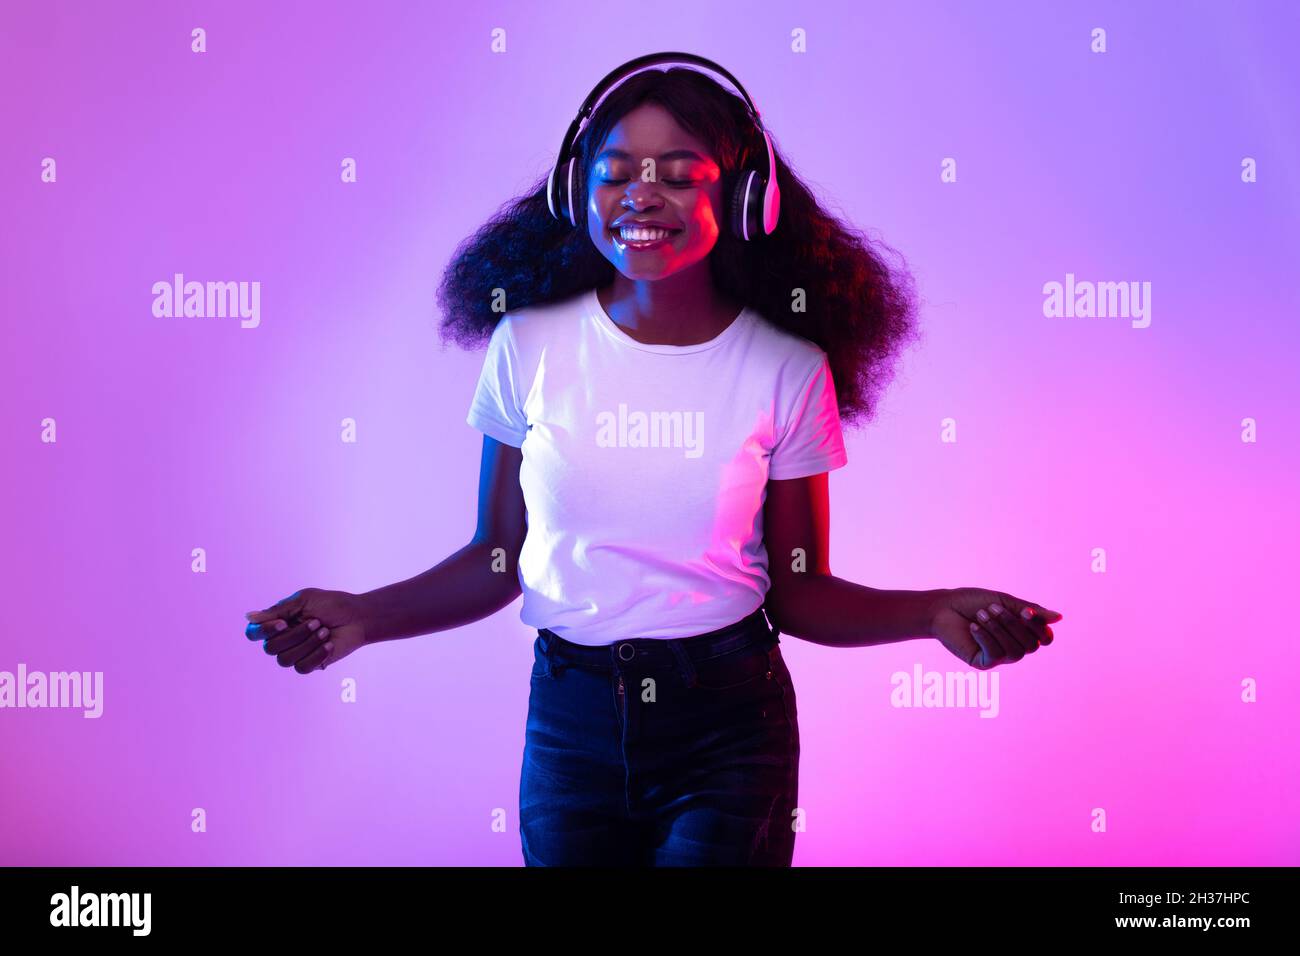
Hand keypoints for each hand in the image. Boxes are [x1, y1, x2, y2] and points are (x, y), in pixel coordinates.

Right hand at [244, 588, 368, 674]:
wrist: (358, 617)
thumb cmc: (332, 605)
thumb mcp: (304, 601)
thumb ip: (277, 611)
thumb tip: (248, 617)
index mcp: (277, 623)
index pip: (254, 633)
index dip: (264, 631)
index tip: (284, 623)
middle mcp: (282, 640)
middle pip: (271, 648)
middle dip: (295, 635)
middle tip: (316, 622)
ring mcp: (295, 653)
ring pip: (285, 660)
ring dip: (307, 644)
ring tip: (324, 631)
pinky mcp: (309, 665)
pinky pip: (301, 668)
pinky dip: (316, 655)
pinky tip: (329, 644)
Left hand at [927, 587, 1061, 669]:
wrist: (942, 608)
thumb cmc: (972, 602)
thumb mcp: (1004, 602)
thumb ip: (1030, 612)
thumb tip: (1059, 618)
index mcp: (1021, 632)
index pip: (1044, 638)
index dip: (1039, 628)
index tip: (1026, 611)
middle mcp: (1014, 647)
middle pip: (1031, 645)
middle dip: (1013, 624)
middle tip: (992, 607)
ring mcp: (999, 657)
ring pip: (1015, 652)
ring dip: (998, 630)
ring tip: (981, 614)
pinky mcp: (983, 662)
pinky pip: (995, 655)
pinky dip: (985, 637)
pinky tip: (973, 626)